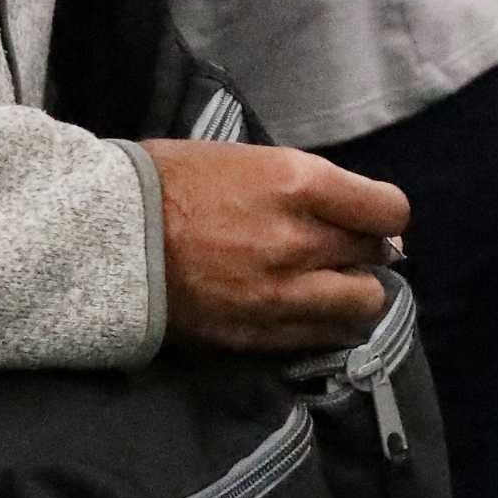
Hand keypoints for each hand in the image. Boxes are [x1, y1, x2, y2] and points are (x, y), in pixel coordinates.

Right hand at [140, 140, 409, 351]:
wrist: (110, 236)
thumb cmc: (173, 181)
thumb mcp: (249, 160)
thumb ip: (306, 187)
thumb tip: (358, 216)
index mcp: (299, 184)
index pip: (388, 210)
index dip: (384, 215)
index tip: (371, 219)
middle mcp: (301, 241)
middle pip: (375, 256)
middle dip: (365, 252)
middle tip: (343, 251)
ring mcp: (282, 295)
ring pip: (361, 305)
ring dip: (354, 293)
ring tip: (330, 286)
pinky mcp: (259, 334)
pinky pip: (323, 337)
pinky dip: (324, 324)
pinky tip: (304, 310)